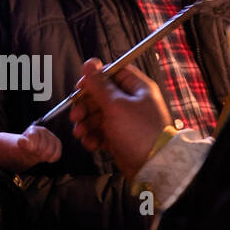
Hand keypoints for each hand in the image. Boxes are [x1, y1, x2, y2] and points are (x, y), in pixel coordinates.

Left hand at [17, 125, 61, 164]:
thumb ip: (22, 142)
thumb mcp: (21, 144)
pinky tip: (48, 159)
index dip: (31, 147)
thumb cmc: (26, 147)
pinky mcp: (57, 143)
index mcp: (33, 129)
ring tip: (40, 156)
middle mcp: (43, 130)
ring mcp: (52, 136)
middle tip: (35, 154)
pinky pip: (58, 154)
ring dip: (44, 157)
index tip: (29, 150)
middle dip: (38, 153)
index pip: (33, 137)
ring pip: (50, 151)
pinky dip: (52, 158)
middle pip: (43, 146)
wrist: (31, 150)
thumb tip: (23, 141)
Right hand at [69, 58, 169, 180]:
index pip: (112, 73)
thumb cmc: (140, 132)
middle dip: (86, 106)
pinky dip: (94, 136)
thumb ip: (99, 85)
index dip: (94, 79)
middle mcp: (132, 102)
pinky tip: (91, 143)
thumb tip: (89, 63)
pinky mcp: (120, 137)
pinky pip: (102, 132)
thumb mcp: (116, 105)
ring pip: (99, 115)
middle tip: (76, 115)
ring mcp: (126, 120)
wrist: (153, 166)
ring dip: (86, 123)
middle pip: (101, 96)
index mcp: (137, 88)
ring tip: (81, 133)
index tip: (80, 88)